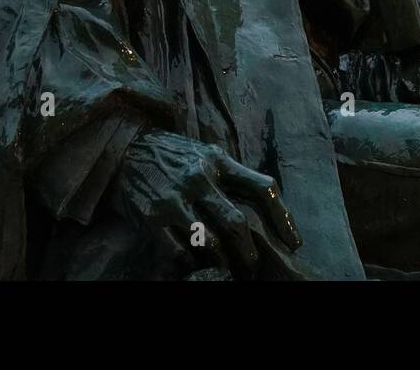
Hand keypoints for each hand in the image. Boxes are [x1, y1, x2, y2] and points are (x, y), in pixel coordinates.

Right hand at [108, 130, 300, 276]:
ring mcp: (174, 199)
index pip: (261, 188)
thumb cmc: (174, 156)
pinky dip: (192, 264)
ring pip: (209, 242)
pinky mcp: (151, 217)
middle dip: (249, 253)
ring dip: (222, 262)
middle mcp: (198, 178)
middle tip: (253, 267)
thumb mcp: (207, 155)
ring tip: (226, 270)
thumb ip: (233, 176)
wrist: (125, 149)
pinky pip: (179, 252)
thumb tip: (264, 207)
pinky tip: (196, 264)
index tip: (294, 243)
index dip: (283, 218)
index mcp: (218, 162)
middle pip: (236, 223)